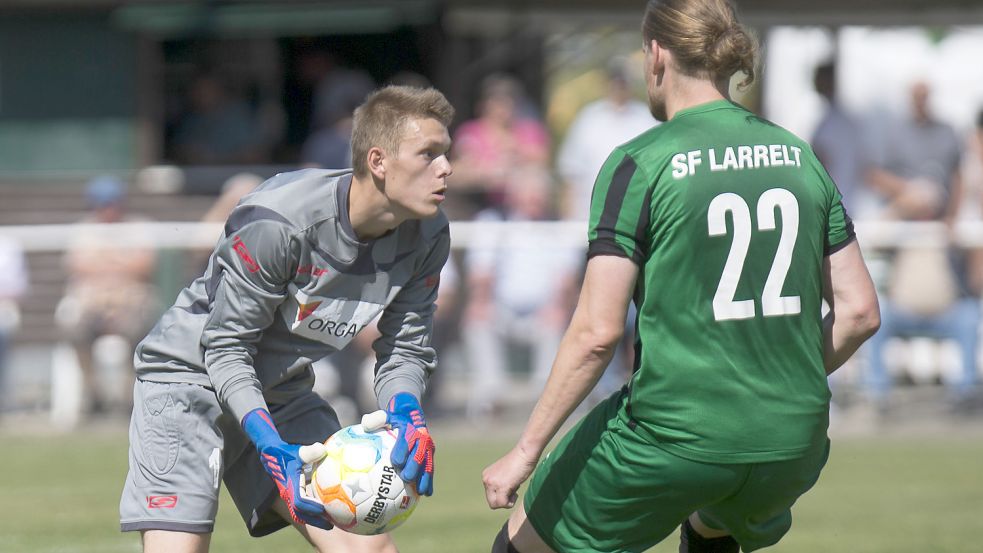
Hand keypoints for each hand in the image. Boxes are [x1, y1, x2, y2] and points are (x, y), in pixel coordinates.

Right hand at [242, 408, 331, 529]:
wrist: (270, 455)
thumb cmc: (284, 453)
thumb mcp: (297, 451)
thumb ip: (309, 451)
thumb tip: (323, 449)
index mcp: (290, 485)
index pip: (299, 502)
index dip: (311, 507)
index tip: (324, 510)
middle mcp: (288, 494)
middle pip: (300, 513)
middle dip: (315, 520)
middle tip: (331, 525)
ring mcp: (289, 495)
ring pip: (300, 513)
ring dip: (314, 518)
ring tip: (330, 522)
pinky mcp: (291, 494)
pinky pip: (302, 507)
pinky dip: (312, 510)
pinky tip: (325, 509)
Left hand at [385, 393, 435, 495]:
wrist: (411, 414)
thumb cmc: (393, 418)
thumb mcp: (385, 415)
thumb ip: (375, 419)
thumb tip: (365, 424)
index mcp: (409, 429)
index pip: (405, 440)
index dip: (402, 450)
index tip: (396, 462)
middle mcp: (421, 438)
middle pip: (419, 454)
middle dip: (414, 466)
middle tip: (407, 478)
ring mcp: (428, 447)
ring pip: (427, 463)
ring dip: (425, 478)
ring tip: (421, 492)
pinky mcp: (431, 454)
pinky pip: (430, 468)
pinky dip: (430, 480)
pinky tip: (427, 493)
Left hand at [482, 446, 538, 508]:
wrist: (525, 453)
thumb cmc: (520, 462)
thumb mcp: (505, 474)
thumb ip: (501, 483)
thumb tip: (503, 496)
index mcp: (486, 476)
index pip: (490, 496)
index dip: (502, 495)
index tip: (511, 485)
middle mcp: (486, 479)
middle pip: (491, 502)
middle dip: (503, 500)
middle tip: (513, 489)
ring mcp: (492, 483)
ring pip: (495, 505)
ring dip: (507, 501)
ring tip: (514, 487)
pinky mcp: (500, 486)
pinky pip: (503, 503)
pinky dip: (511, 502)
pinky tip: (516, 491)